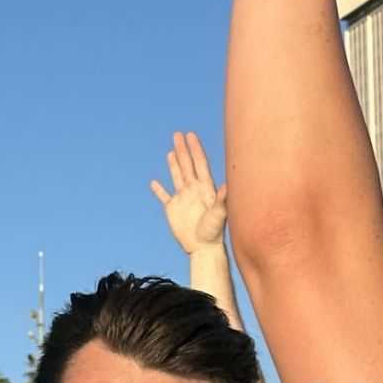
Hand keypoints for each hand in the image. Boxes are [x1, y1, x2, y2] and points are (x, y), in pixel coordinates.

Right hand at [150, 132, 228, 253]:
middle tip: (177, 134)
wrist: (203, 249)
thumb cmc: (214, 233)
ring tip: (171, 151)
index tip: (190, 135)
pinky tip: (154, 183)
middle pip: (187, 165)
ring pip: (177, 176)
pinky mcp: (172, 210)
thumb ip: (222, 199)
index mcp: (204, 188)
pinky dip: (159, 190)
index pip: (199, 163)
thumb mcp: (219, 215)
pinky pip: (164, 197)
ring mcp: (183, 199)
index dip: (195, 149)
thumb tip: (228, 185)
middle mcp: (194, 190)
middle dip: (183, 150)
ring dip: (174, 164)